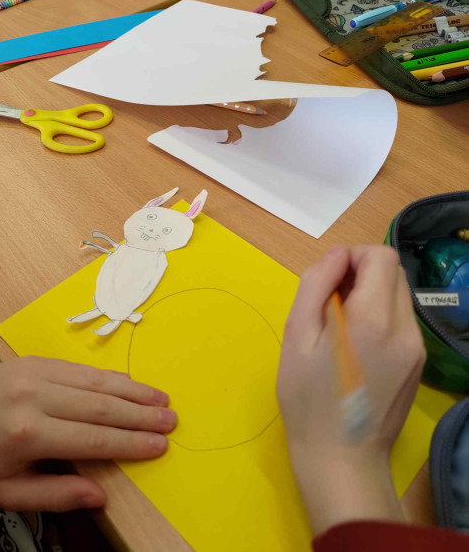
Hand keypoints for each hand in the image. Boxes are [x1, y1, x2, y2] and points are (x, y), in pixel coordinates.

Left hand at [0, 357, 175, 511]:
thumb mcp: (6, 493)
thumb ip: (55, 494)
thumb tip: (100, 495)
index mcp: (27, 433)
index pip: (92, 439)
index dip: (130, 443)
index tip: (160, 445)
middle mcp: (34, 395)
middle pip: (99, 406)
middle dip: (140, 414)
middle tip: (172, 420)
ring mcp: (34, 371)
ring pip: (94, 381)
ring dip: (131, 390)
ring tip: (161, 399)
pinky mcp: (34, 358)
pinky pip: (79, 367)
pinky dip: (108, 377)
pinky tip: (130, 384)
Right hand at [277, 245, 424, 535]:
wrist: (342, 460)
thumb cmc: (308, 399)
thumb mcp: (297, 336)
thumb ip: (316, 285)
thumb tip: (337, 254)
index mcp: (373, 318)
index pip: (381, 256)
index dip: (352, 257)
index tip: (328, 281)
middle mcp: (405, 328)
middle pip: (394, 271)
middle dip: (361, 273)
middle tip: (330, 303)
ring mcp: (417, 347)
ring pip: (398, 294)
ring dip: (371, 294)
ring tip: (341, 327)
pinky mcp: (418, 362)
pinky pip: (401, 319)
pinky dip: (379, 316)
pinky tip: (355, 346)